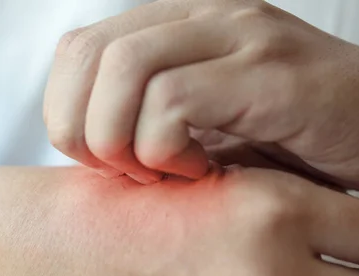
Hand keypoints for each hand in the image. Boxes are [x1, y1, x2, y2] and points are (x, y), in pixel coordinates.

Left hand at [44, 0, 358, 190]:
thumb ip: (147, 125)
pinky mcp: (271, 73)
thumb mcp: (205, 128)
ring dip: (122, 139)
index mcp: (178, 28)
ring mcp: (239, 38)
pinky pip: (175, 100)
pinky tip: (198, 171)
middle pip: (90, 54)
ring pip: (124, 68)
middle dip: (82, 129)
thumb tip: (88, 152)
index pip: (78, 50)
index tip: (100, 160)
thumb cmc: (292, 138)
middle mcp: (203, 19)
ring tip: (160, 172)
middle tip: (121, 171)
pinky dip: (165, 149)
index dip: (67, 111)